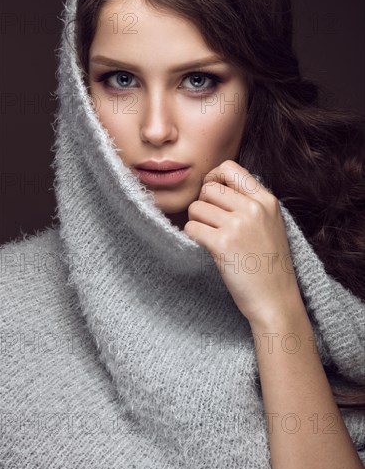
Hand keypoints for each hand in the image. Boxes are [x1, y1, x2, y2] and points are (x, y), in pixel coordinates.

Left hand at [184, 160, 302, 325]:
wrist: (276, 300)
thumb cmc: (269, 264)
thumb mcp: (270, 223)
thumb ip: (249, 202)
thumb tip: (213, 185)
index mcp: (266, 200)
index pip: (229, 167)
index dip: (213, 177)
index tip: (211, 195)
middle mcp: (254, 208)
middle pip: (209, 188)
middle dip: (203, 204)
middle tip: (210, 223)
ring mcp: (239, 226)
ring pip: (197, 207)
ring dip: (197, 222)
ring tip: (210, 237)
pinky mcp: (223, 244)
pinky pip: (191, 227)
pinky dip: (192, 237)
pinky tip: (205, 247)